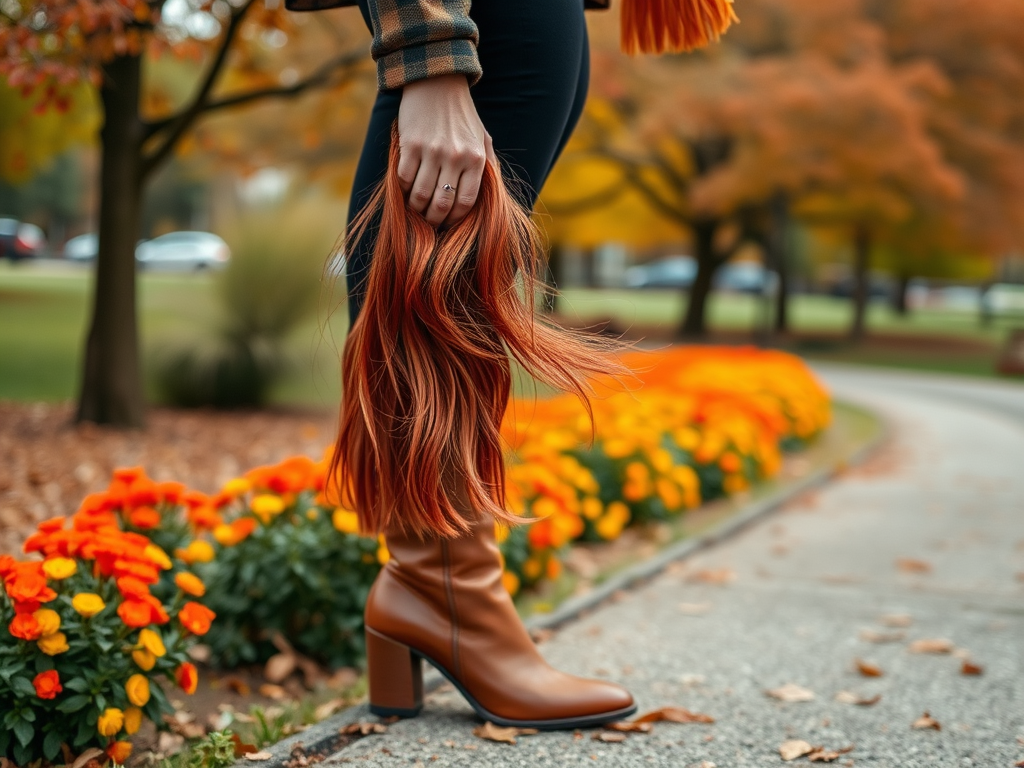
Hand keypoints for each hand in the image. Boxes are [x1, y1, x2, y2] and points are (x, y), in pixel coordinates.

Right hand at [396, 74, 498, 227]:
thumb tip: (491, 195)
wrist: (437, 82)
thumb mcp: (482, 138)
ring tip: (416, 210)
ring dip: (416, 209)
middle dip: (434, 220)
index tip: (448, 223)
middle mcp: (455, 157)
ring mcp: (431, 151)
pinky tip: (405, 190)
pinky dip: (402, 190)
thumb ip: (488, 165)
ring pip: (420, 195)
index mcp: (476, 159)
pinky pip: (403, 179)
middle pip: (442, 204)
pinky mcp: (410, 145)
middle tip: (429, 222)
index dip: (455, 219)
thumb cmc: (462, 115)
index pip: (466, 202)